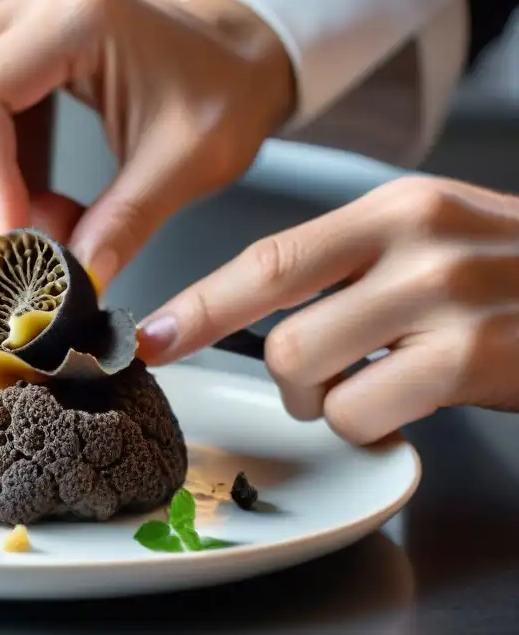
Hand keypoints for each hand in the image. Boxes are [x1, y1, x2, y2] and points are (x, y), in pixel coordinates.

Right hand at [0, 0, 294, 286]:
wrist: (241, 58)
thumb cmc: (227, 90)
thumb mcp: (187, 164)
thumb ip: (124, 224)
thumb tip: (71, 278)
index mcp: (79, 17)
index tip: (12, 239)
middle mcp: (36, 5)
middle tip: (14, 217)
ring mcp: (18, 20)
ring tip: (38, 204)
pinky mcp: (13, 45)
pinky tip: (34, 181)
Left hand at [138, 176, 518, 443]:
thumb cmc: (515, 277)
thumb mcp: (432, 239)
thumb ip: (349, 264)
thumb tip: (253, 308)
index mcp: (394, 209)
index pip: (269, 258)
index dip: (199, 304)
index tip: (152, 337)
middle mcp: (416, 243)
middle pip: (279, 331)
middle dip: (287, 377)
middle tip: (323, 380)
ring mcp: (447, 299)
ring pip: (312, 373)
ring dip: (327, 403)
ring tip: (374, 390)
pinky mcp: (473, 358)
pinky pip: (367, 414)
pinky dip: (372, 426)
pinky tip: (410, 407)